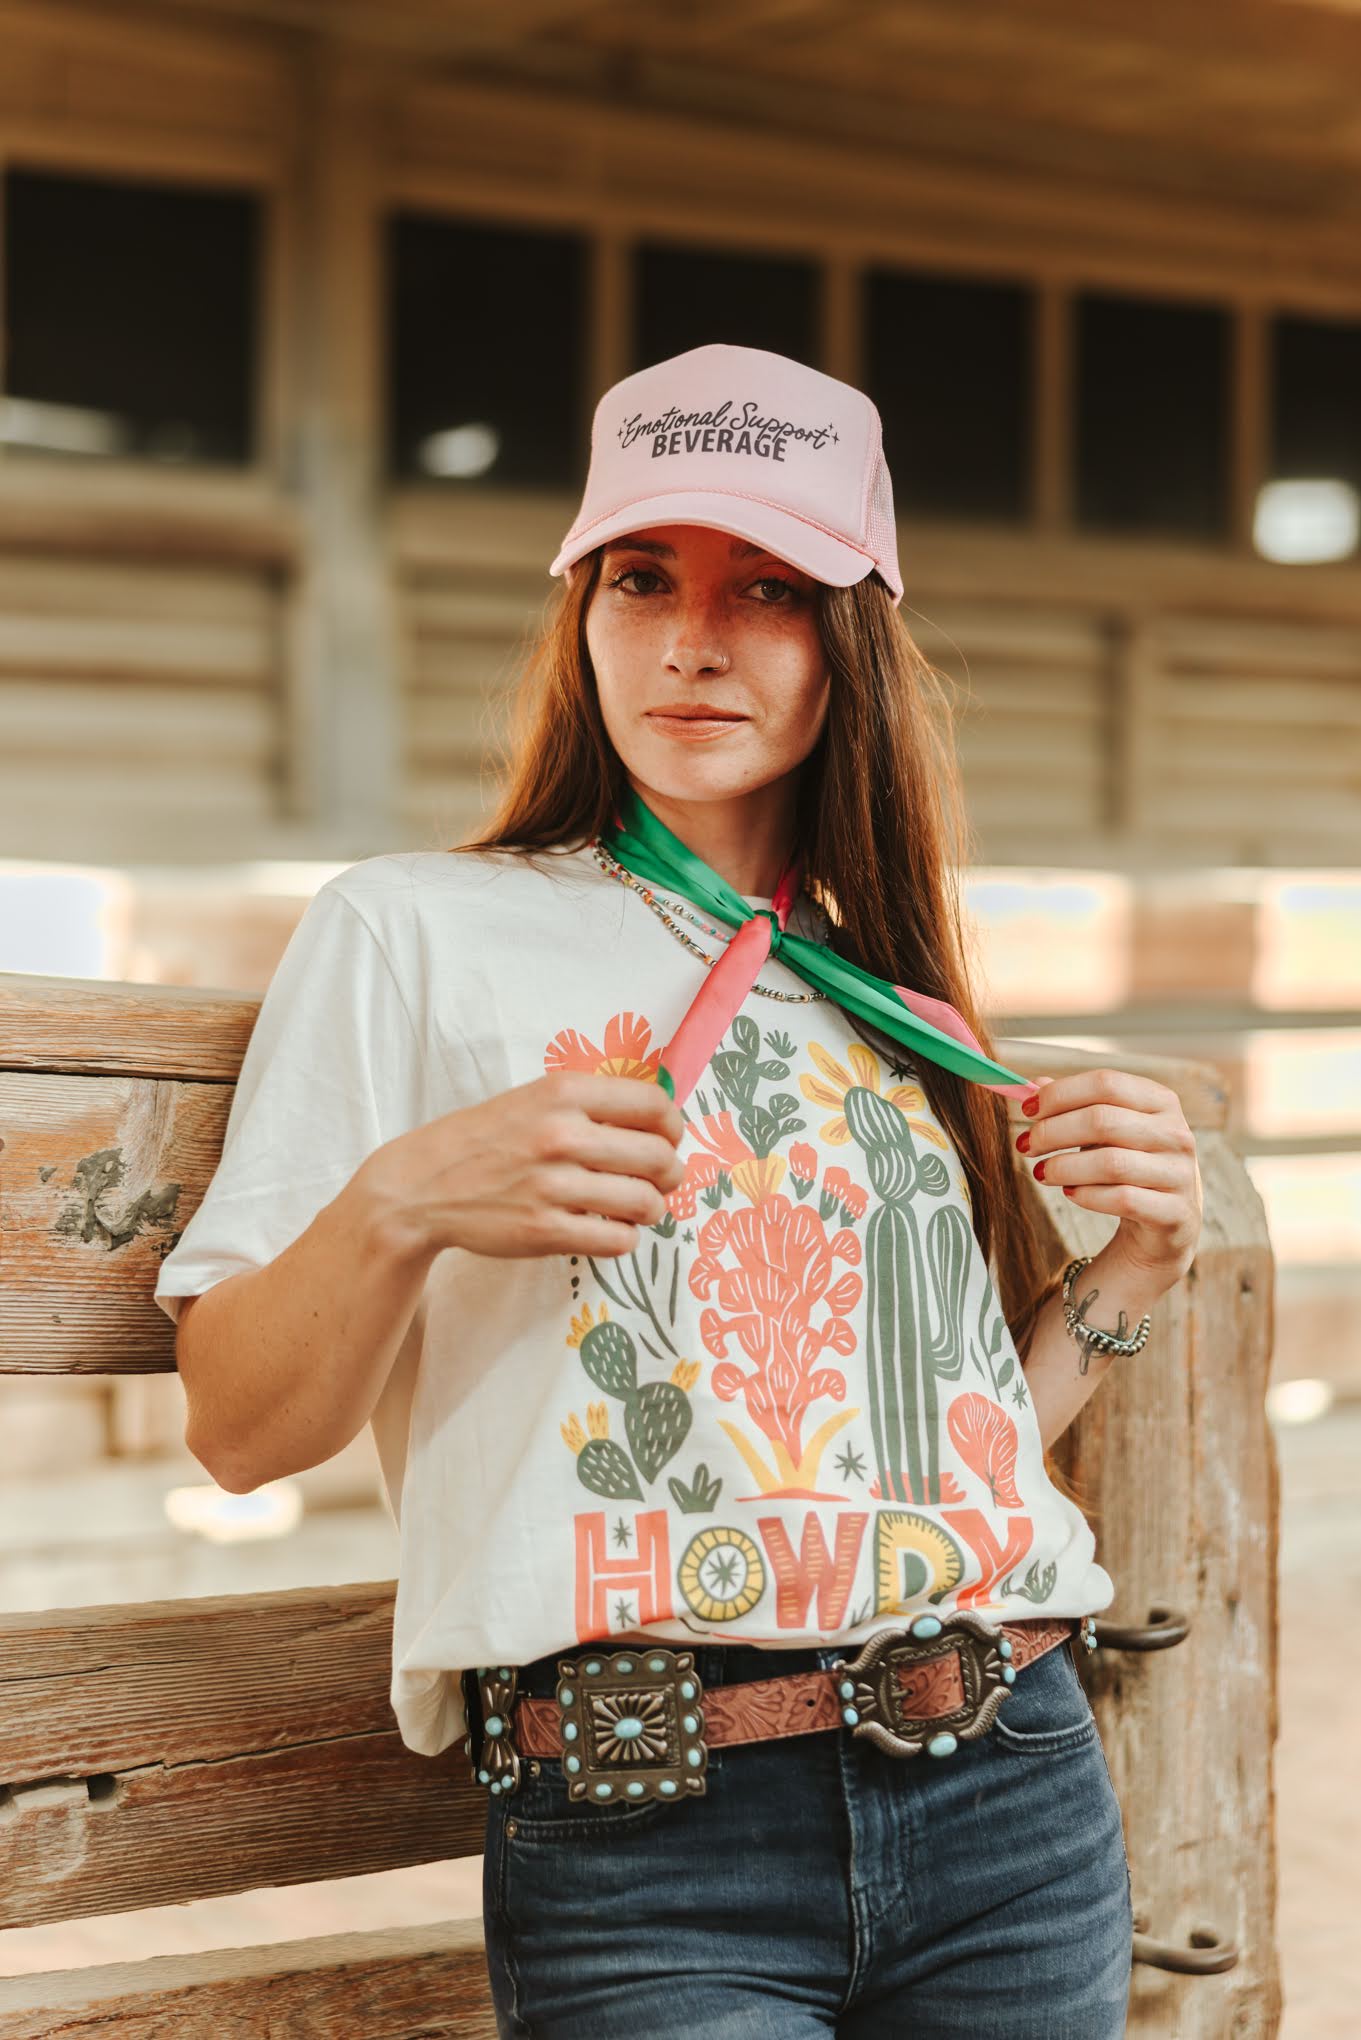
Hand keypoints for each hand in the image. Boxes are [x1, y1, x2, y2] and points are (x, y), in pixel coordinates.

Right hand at [360, 1071, 686, 1261]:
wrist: (422, 1184)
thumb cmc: (485, 1139)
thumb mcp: (534, 1098)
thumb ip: (590, 1104)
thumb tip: (660, 1120)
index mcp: (563, 1092)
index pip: (654, 1105)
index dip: (673, 1126)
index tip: (669, 1138)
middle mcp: (562, 1134)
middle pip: (658, 1157)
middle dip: (670, 1173)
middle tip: (661, 1180)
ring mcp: (553, 1185)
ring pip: (644, 1202)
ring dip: (652, 1208)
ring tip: (638, 1207)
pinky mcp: (545, 1230)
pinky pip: (617, 1240)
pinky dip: (625, 1237)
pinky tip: (611, 1229)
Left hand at [1019, 1068, 1201, 1285]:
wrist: (1166, 1220)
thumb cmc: (1129, 1164)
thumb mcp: (1106, 1130)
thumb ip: (1073, 1105)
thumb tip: (1033, 1085)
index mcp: (1160, 1101)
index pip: (1106, 1083)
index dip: (1060, 1094)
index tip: (1027, 1109)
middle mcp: (1176, 1133)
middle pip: (1102, 1120)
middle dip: (1052, 1131)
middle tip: (1026, 1145)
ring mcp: (1180, 1174)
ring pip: (1110, 1162)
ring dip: (1064, 1167)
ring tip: (1041, 1172)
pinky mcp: (1175, 1212)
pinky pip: (1122, 1199)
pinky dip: (1087, 1196)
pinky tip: (1070, 1193)